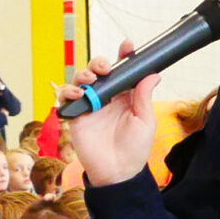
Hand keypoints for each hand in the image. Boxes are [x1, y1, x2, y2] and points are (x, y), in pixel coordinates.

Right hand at [53, 42, 160, 186]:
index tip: (127, 46)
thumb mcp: (145, 121)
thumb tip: (153, 73)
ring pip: (81, 80)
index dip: (123, 56)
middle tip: (105, 68)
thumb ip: (144, 96)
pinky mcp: (76, 117)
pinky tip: (78, 95)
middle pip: (98, 71)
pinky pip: (66, 98)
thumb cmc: (134, 149)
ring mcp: (90, 106)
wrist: (117, 172)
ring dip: (83, 75)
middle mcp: (106, 97)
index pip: (123, 71)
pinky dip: (69, 92)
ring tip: (90, 81)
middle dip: (99, 63)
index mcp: (125, 96)